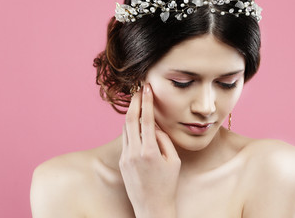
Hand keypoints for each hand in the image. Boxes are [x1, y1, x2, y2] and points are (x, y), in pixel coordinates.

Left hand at [120, 83, 180, 217]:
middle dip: (134, 102)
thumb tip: (155, 126)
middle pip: (130, 120)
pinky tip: (136, 123)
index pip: (146, 120)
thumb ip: (164, 140)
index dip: (146, 101)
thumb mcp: (173, 161)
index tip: (147, 88)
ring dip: (131, 114)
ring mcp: (125, 158)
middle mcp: (134, 153)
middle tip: (138, 89)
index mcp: (150, 151)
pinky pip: (126, 140)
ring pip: (125, 129)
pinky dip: (130, 128)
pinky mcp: (122, 162)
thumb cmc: (167, 184)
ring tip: (138, 103)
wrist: (152, 206)